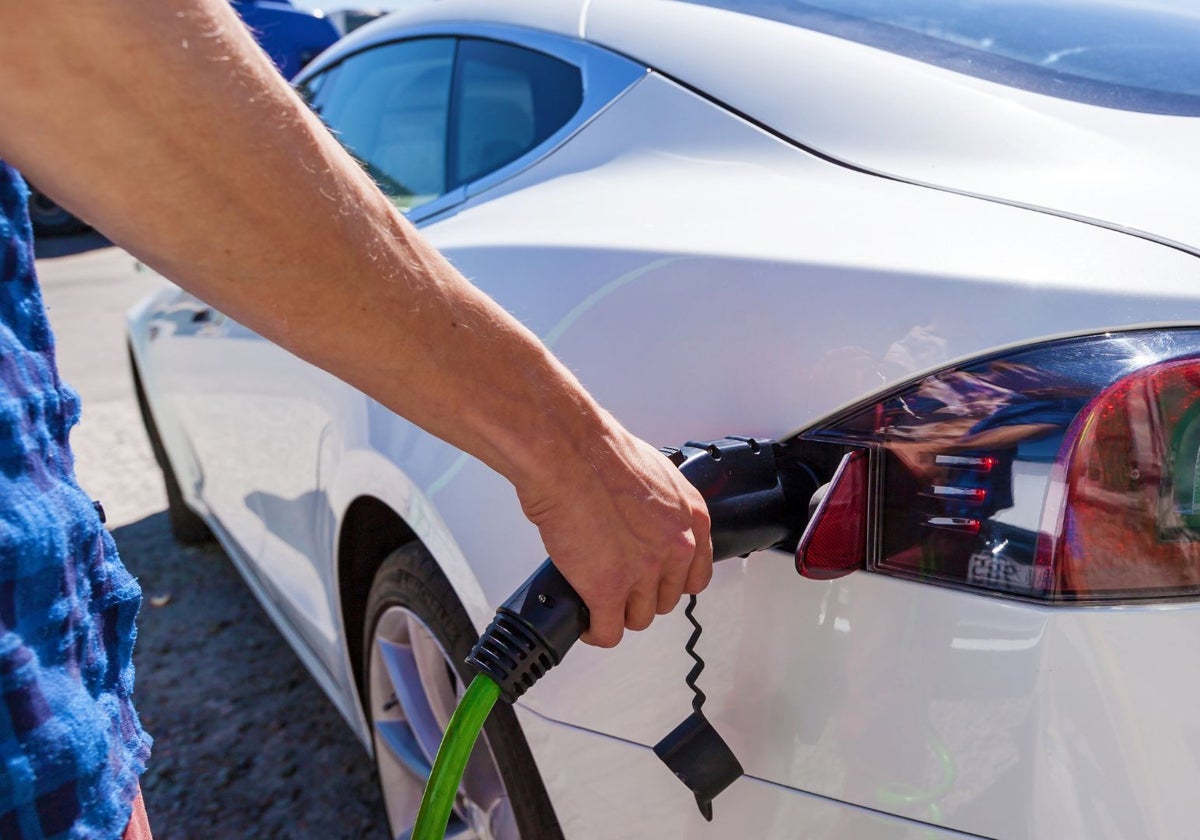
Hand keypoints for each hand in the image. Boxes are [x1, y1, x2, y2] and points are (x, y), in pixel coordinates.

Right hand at [518, 425, 712, 647]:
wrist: (568, 455)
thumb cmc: (598, 453)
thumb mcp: (652, 474)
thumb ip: (658, 507)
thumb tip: (644, 522)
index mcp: (691, 518)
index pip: (696, 575)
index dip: (670, 582)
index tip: (654, 582)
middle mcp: (675, 547)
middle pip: (664, 599)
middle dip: (640, 595)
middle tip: (618, 585)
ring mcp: (643, 572)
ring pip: (638, 618)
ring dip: (617, 613)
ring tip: (598, 602)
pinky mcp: (608, 589)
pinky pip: (608, 631)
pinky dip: (595, 631)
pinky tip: (586, 621)